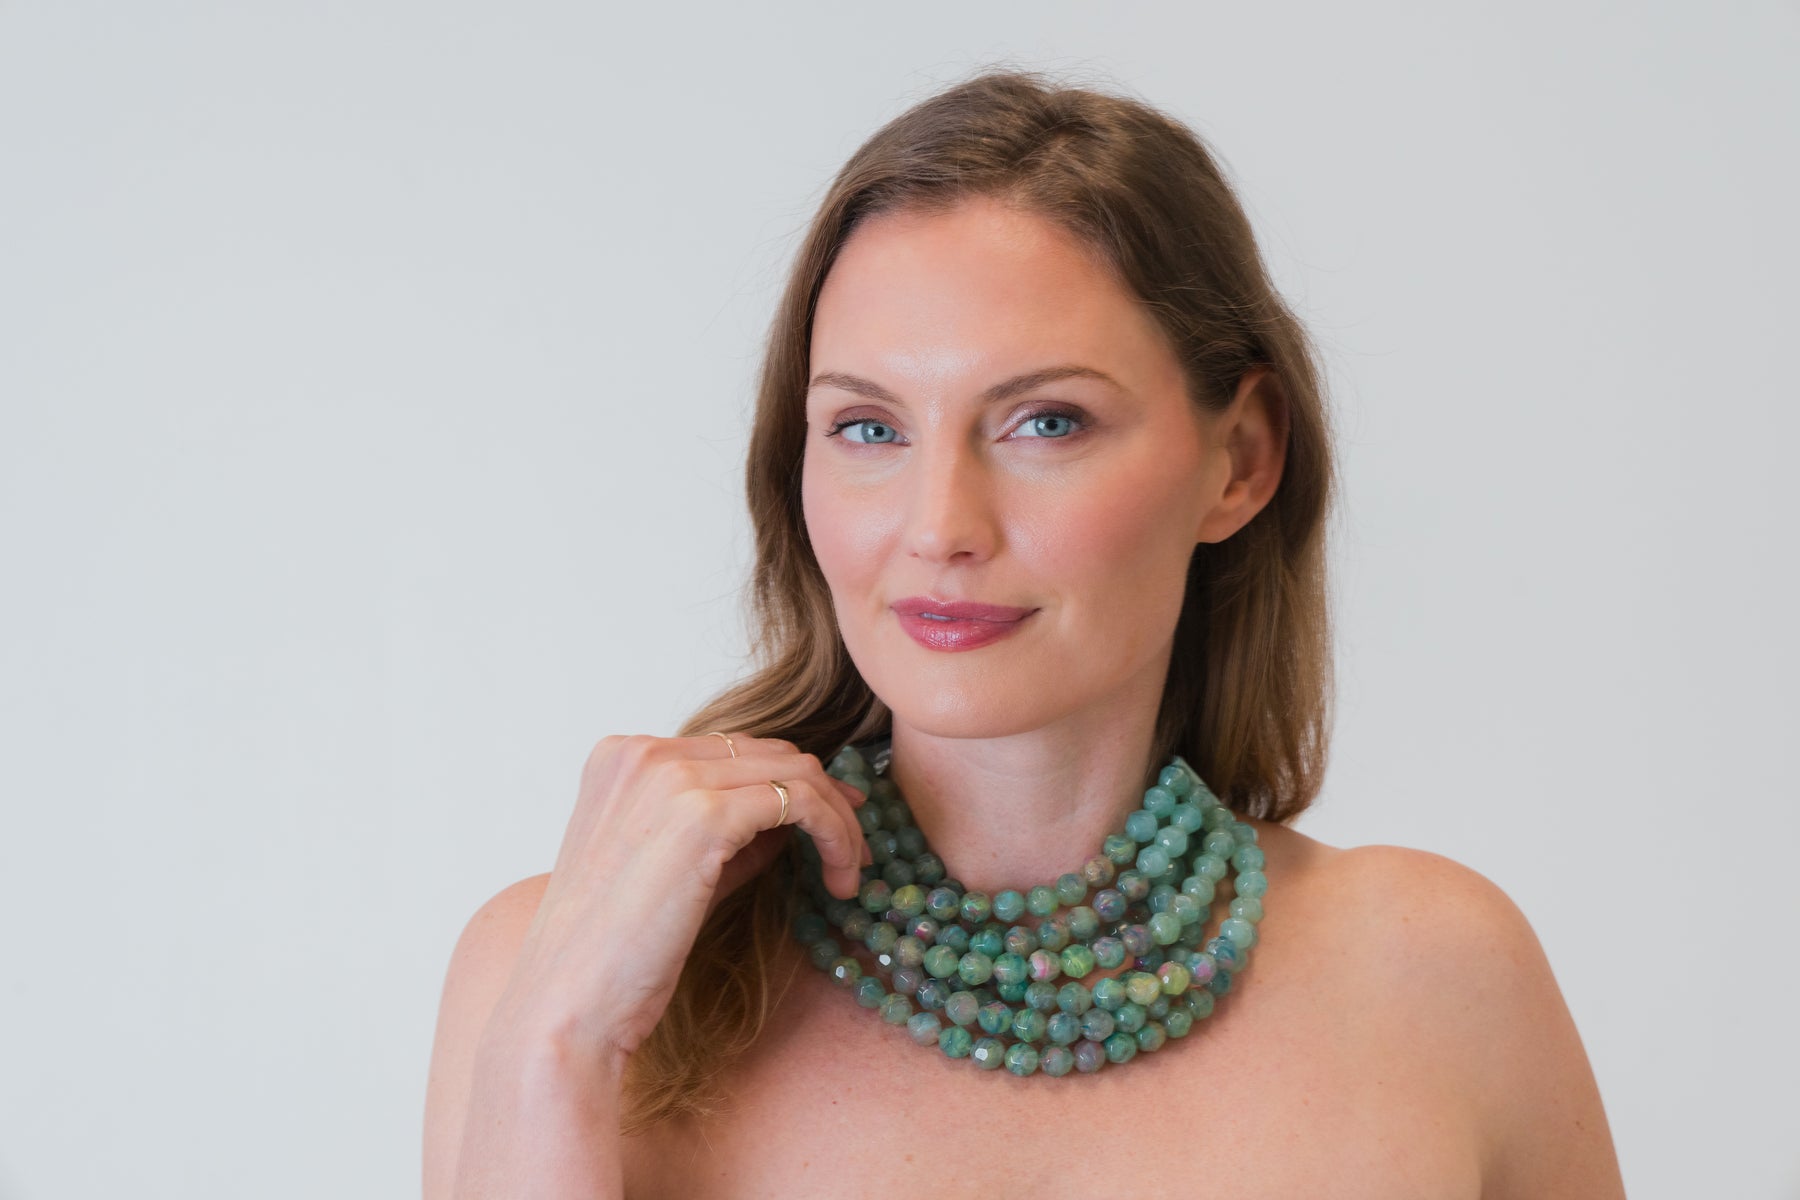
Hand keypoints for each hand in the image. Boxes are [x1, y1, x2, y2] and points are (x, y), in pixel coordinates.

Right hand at [488, 732, 869, 1070]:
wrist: (569, 1006)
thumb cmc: (612, 956)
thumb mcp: (670, 872)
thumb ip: (721, 831)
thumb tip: (789, 818)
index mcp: (621, 758)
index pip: (733, 750)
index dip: (789, 785)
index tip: (831, 825)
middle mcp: (641, 752)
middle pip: (770, 753)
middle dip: (823, 798)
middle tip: (852, 852)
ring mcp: (669, 777)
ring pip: (795, 772)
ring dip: (837, 821)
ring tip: (850, 874)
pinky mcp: (703, 814)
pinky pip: (800, 801)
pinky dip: (834, 834)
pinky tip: (839, 880)